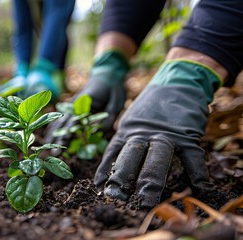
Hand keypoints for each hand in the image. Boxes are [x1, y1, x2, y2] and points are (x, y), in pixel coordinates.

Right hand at [45, 51, 128, 151]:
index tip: (62, 146)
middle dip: (56, 139)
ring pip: (58, 121)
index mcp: (84, 103)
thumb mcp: (116, 103)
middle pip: (62, 123)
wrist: (107, 73)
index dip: (67, 134)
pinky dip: (53, 127)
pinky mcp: (72, 106)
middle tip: (53, 154)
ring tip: (47, 148)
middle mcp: (74, 104)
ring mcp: (71, 104)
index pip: (73, 121)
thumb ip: (108, 119)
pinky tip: (49, 136)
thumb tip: (98, 133)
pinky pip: (60, 118)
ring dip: (52, 134)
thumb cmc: (114, 89)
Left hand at [94, 61, 219, 207]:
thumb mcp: (130, 120)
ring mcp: (165, 134)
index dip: (106, 172)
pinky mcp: (187, 134)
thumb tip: (112, 166)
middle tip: (117, 198)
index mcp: (126, 131)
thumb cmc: (150, 106)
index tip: (100, 189)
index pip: (112, 154)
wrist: (176, 81)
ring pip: (157, 158)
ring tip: (147, 200)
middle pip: (130, 158)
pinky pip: (192, 156)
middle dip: (123, 179)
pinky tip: (199, 188)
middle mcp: (142, 133)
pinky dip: (197, 173)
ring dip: (151, 179)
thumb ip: (124, 140)